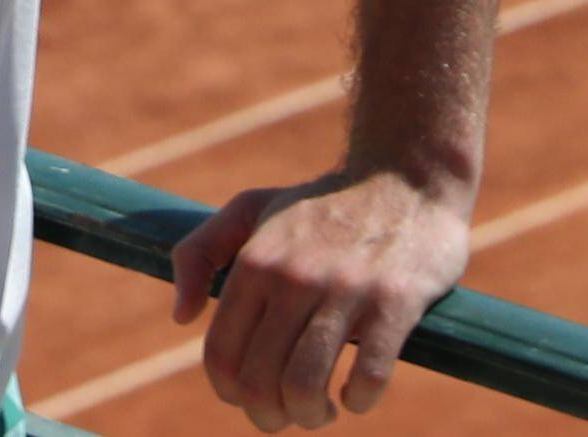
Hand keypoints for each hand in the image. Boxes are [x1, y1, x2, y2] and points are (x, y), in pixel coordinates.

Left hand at [168, 161, 477, 430]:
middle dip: (269, 416)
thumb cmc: (323, 204)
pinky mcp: (395, 302)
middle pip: (259, 380)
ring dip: (310, 415)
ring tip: (321, 410)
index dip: (229, 392)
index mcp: (256, 261)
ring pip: (305, 385)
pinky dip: (358, 401)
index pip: (221, 354)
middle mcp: (294, 276)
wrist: (406, 174)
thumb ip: (199, 253)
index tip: (249, 397)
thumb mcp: (250, 209)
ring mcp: (345, 290)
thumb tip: (180, 318)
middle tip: (286, 414)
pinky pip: (368, 376)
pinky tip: (357, 394)